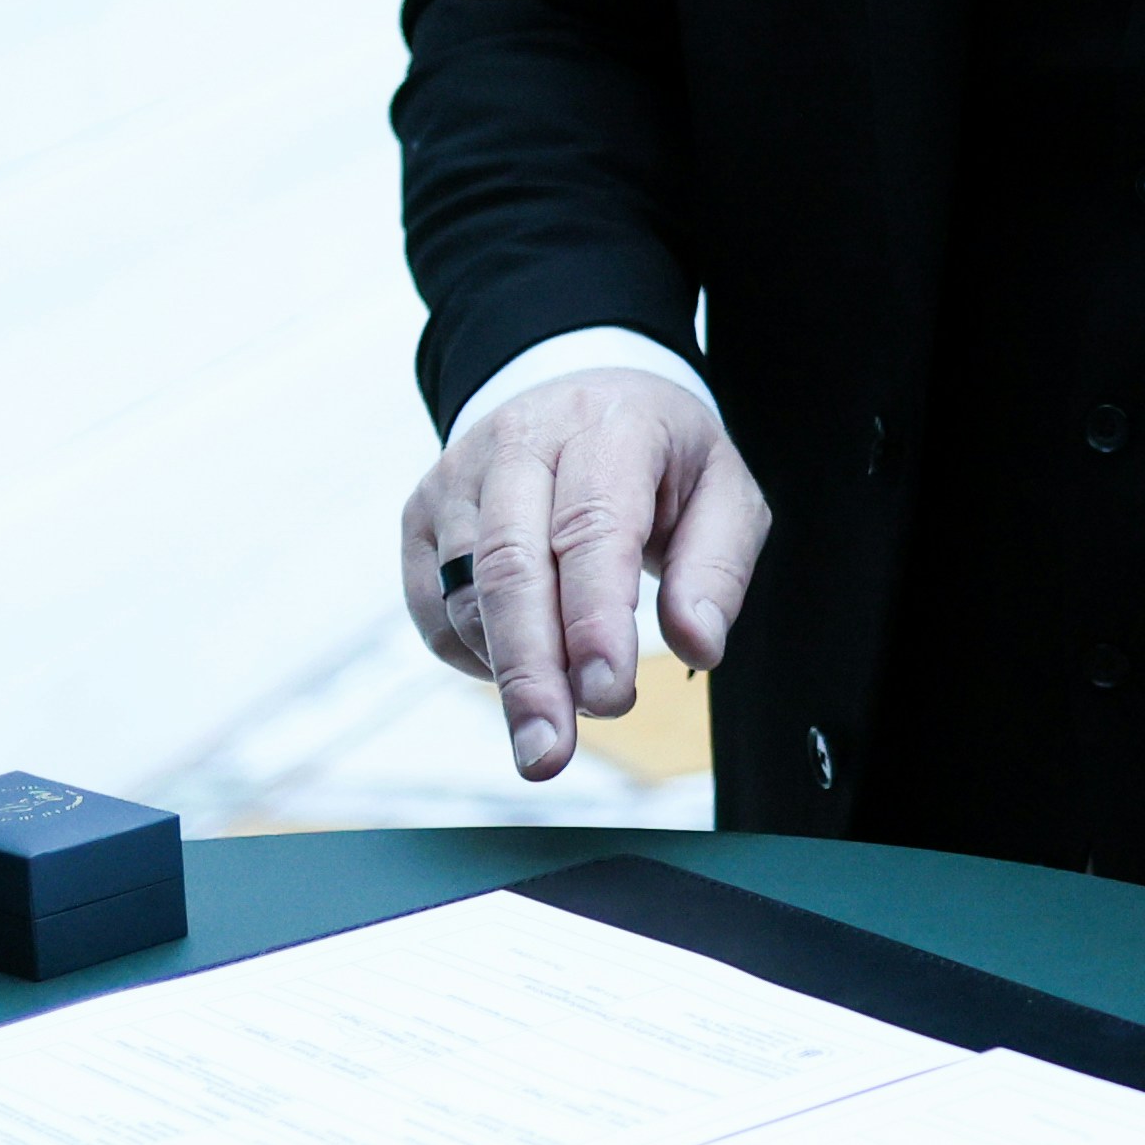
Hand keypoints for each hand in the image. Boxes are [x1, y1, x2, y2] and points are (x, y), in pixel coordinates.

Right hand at [396, 371, 767, 783]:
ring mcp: (459, 477)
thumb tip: (697, 644)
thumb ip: (717, 568)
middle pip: (508, 568)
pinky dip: (475, 656)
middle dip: (531, 673)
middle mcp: (519, 441)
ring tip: (557, 721)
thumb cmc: (658, 454)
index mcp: (606, 426)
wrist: (580, 390)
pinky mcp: (421, 514)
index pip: (591, 528)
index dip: (593, 619)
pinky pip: (434, 607)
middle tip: (549, 753)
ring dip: (508, 674)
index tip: (606, 695)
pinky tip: (524, 667)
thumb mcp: (723, 490)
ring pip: (464, 593)